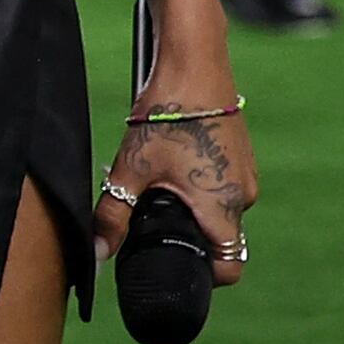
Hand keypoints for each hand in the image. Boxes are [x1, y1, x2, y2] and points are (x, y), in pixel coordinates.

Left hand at [96, 75, 256, 290]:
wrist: (194, 66)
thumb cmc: (167, 116)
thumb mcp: (131, 169)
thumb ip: (113, 215)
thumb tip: (97, 253)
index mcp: (225, 208)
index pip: (229, 267)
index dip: (205, 277)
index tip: (175, 266)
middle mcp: (244, 197)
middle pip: (220, 237)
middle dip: (189, 235)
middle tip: (153, 219)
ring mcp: (246, 175)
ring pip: (219, 209)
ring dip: (194, 207)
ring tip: (160, 184)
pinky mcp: (240, 156)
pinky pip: (222, 185)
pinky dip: (201, 185)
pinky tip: (175, 165)